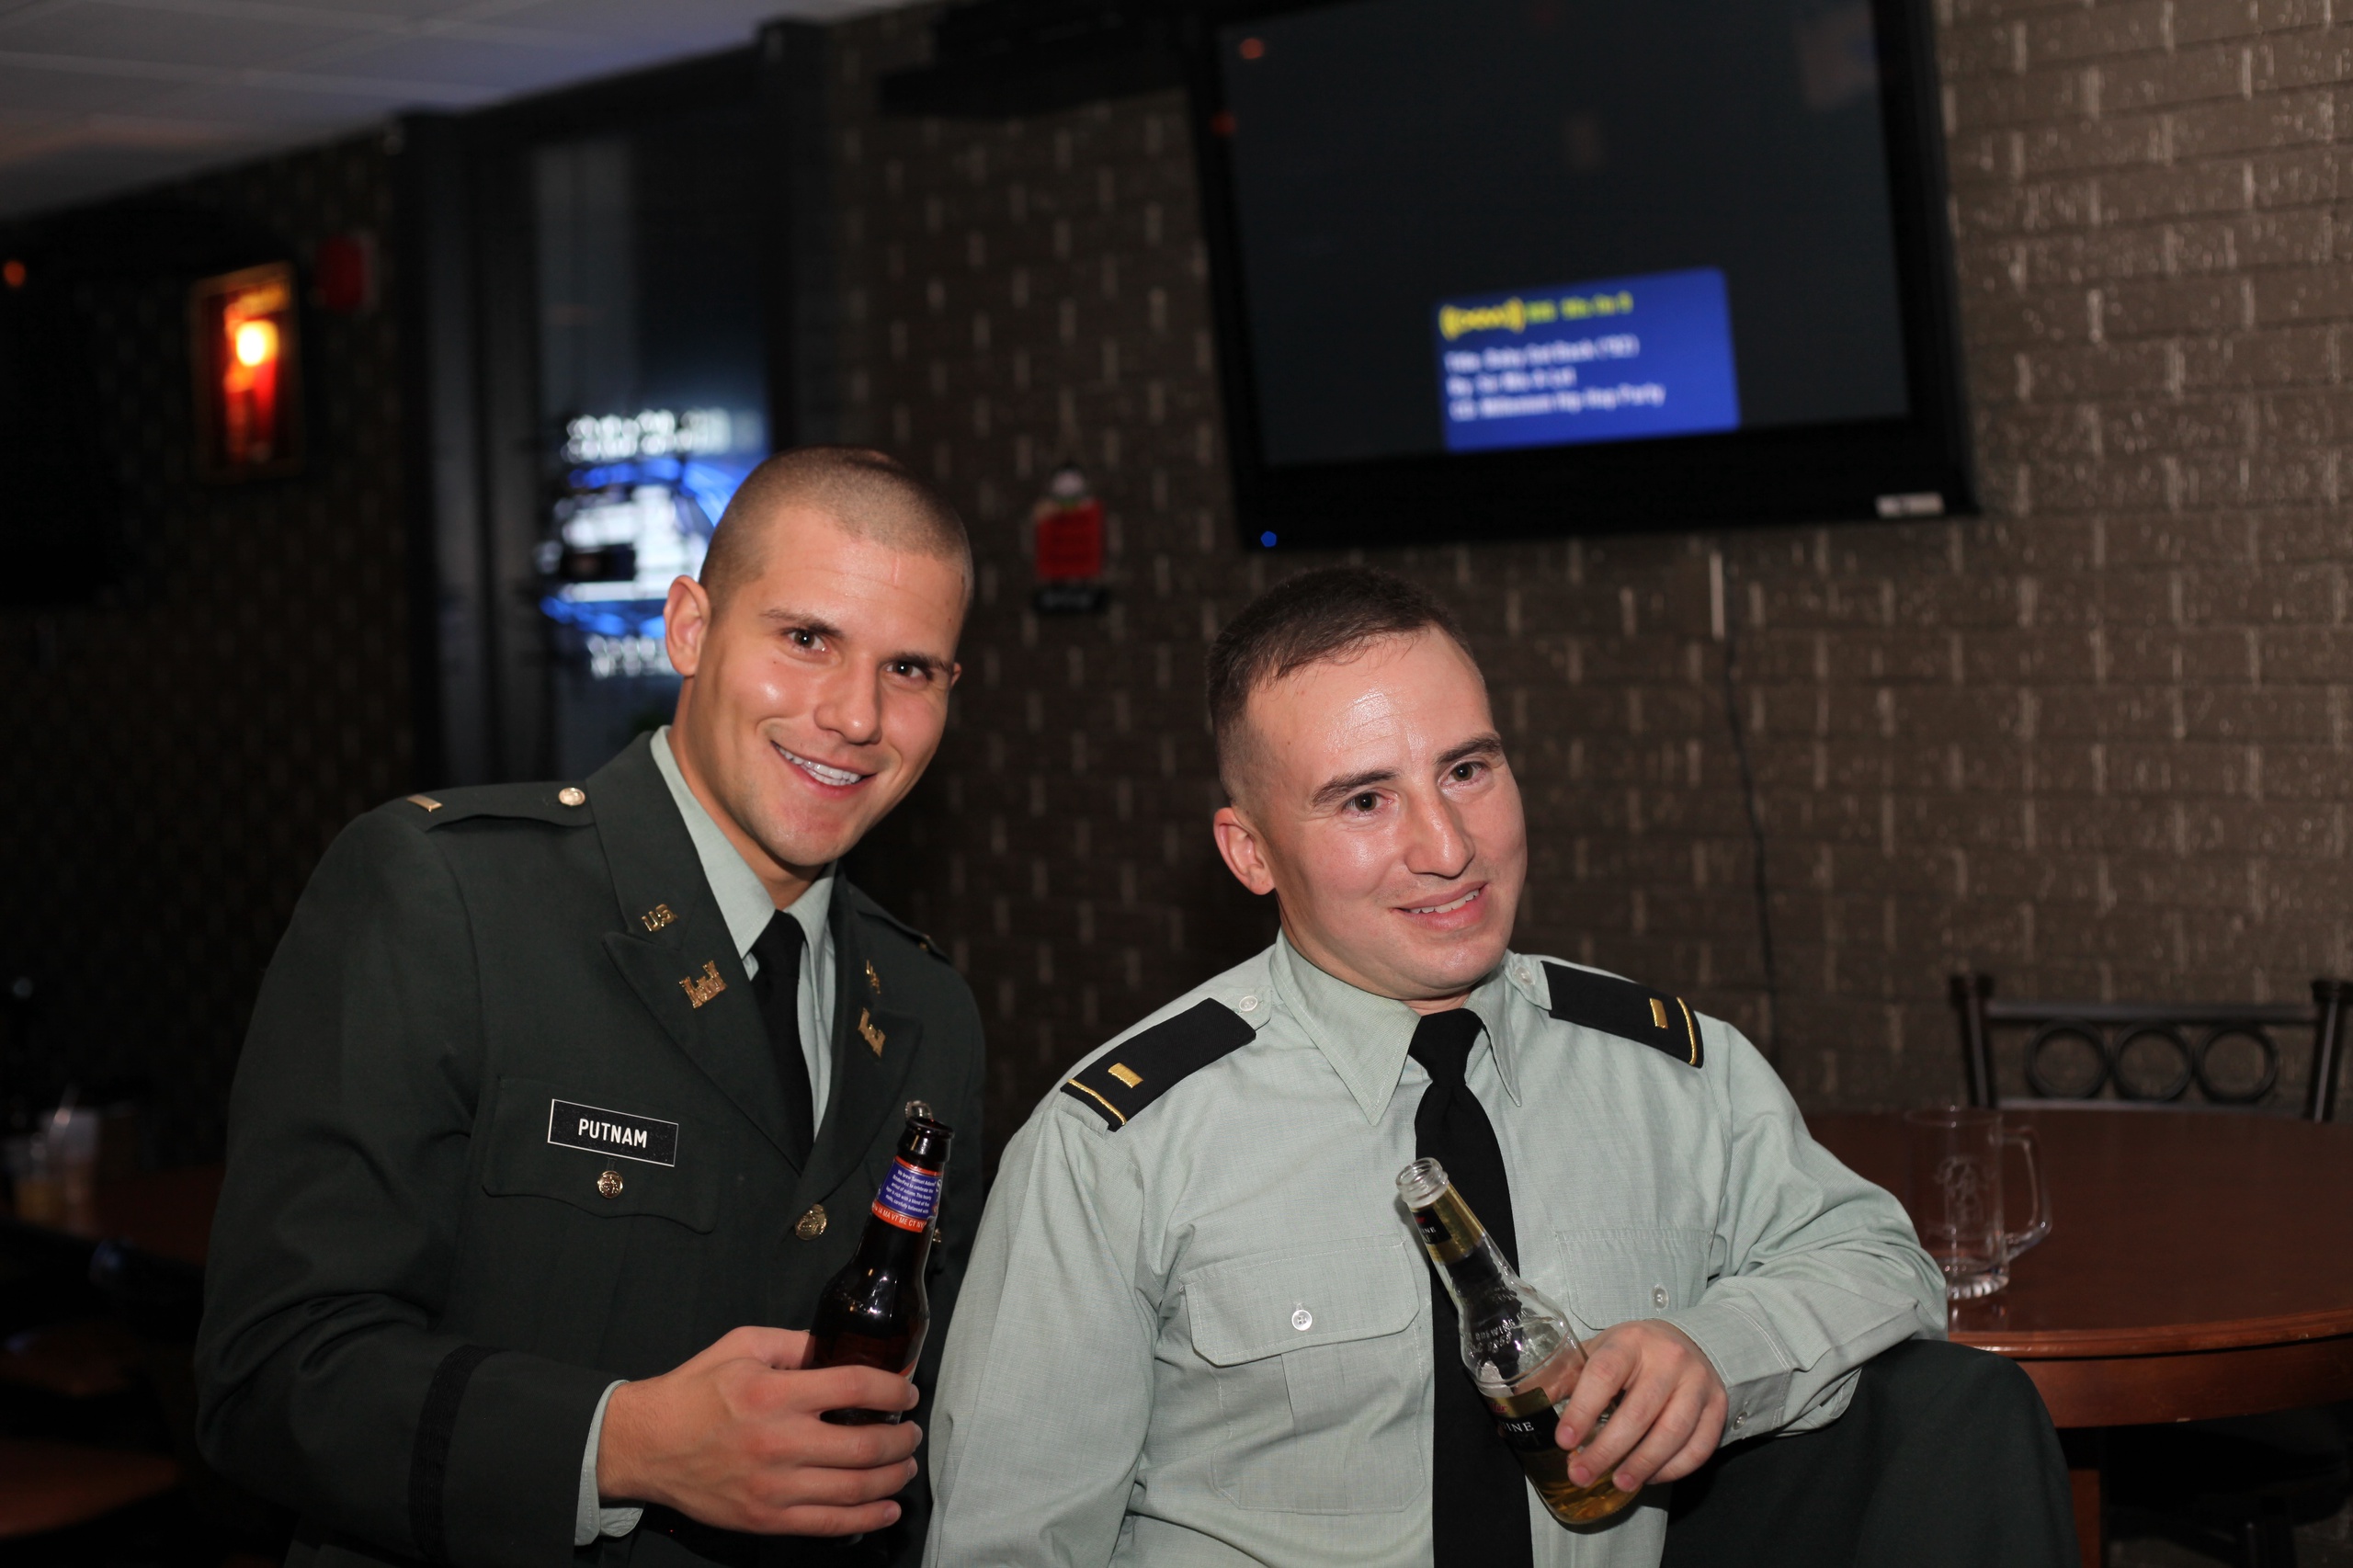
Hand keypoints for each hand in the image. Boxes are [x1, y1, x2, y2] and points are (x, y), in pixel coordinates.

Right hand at [596, 1326, 921, 1534]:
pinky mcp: (766, 1519)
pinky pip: (829, 1524)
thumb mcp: (742, 1345)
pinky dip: (867, 1517)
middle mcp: (780, 1442)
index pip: (856, 1389)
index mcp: (775, 1394)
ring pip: (855, 1488)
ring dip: (893, 1477)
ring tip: (906, 1464)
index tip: (906, 1391)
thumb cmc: (695, 1390)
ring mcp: (774, 1487)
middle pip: (865, 1445)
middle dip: (903, 1439)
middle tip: (912, 1432)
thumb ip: (795, 1342)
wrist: (647, 1445)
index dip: (893, 1389)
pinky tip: (887, 1507)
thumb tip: (843, 1345)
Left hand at [1552, 1319, 1727, 1494]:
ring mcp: (1698, 1382)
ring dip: (1643, 1464)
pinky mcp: (1718, 1405)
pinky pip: (1699, 1445)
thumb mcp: (1596, 1353)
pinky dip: (1674, 1468)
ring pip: (1672, 1432)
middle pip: (1638, 1412)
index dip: (1583, 1410)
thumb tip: (1520, 1402)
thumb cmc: (1632, 1354)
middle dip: (1607, 1450)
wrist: (1686, 1342)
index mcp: (1630, 1341)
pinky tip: (1650, 1476)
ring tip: (1618, 1483)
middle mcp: (1668, 1358)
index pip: (1604, 1374)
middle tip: (1582, 1474)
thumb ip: (1563, 1377)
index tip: (1564, 1442)